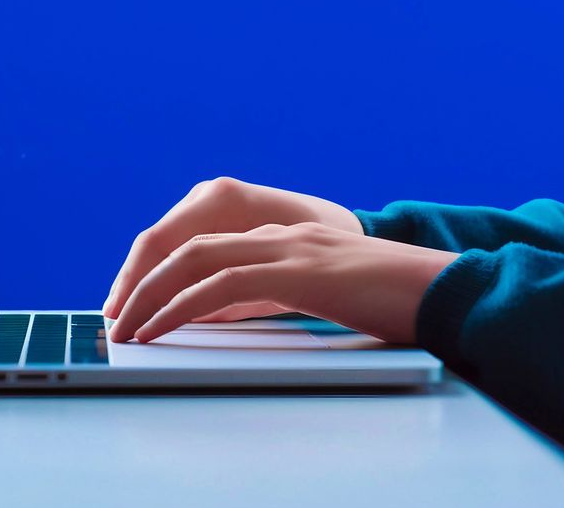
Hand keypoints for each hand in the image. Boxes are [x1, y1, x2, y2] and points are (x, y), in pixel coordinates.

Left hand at [103, 179, 457, 343]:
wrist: (448, 291)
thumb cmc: (396, 302)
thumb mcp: (330, 295)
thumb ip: (286, 296)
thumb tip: (237, 315)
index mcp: (287, 237)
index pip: (208, 247)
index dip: (165, 274)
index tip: (137, 305)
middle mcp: (280, 234)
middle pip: (188, 246)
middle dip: (143, 281)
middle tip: (115, 317)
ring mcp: (288, 248)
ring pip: (195, 262)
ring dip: (151, 295)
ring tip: (124, 328)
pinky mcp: (297, 272)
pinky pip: (221, 286)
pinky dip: (182, 307)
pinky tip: (161, 329)